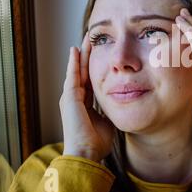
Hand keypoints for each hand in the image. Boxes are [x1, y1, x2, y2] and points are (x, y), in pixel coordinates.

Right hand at [59, 33, 114, 162]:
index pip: (90, 80)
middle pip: (82, 72)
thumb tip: (122, 102)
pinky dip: (73, 62)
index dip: (95, 67)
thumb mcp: (108, 120)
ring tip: (85, 39)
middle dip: (87, 55)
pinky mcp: (68, 98)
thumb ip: (111, 109)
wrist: (86, 153)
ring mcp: (70, 98)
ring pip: (76, 70)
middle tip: (92, 39)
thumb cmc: (97, 142)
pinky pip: (72, 76)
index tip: (101, 53)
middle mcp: (75, 99)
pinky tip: (75, 49)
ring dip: (80, 54)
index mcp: (84, 104)